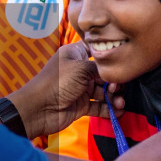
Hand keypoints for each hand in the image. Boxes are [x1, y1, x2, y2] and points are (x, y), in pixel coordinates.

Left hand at [6, 42, 124, 138]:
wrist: (39, 109)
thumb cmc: (57, 83)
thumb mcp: (80, 68)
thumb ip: (100, 67)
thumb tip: (114, 70)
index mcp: (75, 54)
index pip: (96, 49)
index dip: (109, 53)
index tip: (121, 59)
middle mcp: (79, 70)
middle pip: (104, 73)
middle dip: (114, 81)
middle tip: (116, 88)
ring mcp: (81, 88)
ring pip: (104, 91)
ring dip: (114, 97)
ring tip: (119, 103)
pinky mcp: (81, 105)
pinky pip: (99, 106)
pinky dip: (109, 109)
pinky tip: (118, 111)